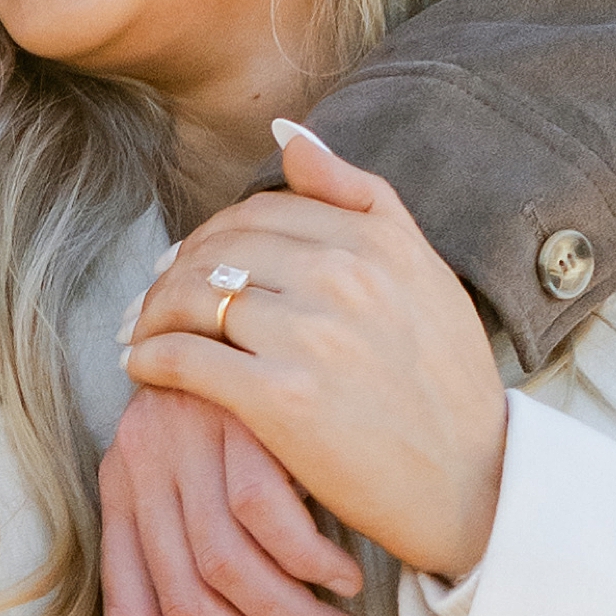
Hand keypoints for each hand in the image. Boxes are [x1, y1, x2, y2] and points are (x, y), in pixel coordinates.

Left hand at [98, 387, 374, 615]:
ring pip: (227, 575)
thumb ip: (212, 544)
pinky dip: (310, 562)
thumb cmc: (255, 404)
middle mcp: (138, 469)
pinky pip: (268, 517)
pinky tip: (348, 576)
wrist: (283, 289)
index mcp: (123, 496)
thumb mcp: (214, 477)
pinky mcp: (238, 414)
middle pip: (183, 611)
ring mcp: (183, 439)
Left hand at [124, 126, 507, 583]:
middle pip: (217, 250)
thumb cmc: (446, 382)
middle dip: (172, 272)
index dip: (211, 235)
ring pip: (193, 297)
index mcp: (375, 240)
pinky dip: (150, 359)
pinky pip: (185, 359)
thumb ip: (358, 196)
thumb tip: (286, 133)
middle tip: (151, 301)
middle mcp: (342, 275)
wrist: (474, 482)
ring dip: (152, 313)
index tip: (190, 263)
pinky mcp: (281, 399)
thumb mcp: (423, 270)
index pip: (257, 212)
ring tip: (142, 333)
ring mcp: (310, 336)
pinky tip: (142, 369)